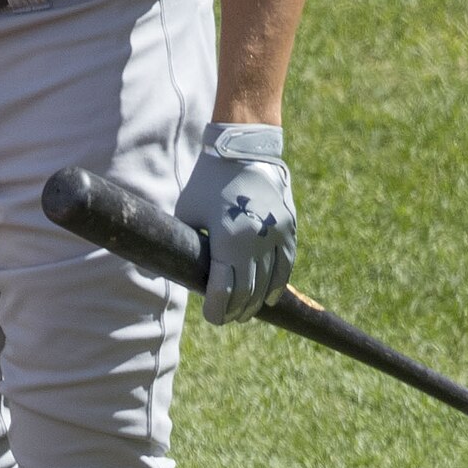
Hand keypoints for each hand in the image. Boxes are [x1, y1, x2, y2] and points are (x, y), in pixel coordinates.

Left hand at [172, 123, 294, 324]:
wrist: (244, 149)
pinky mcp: (289, 229)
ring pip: (269, 284)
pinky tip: (269, 297)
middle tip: (225, 318)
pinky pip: (286, 267)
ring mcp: (277, 236)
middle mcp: (256, 242)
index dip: (218, 309)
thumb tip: (179, 272)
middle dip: (235, 310)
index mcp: (228, 239)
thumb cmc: (208, 182)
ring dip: (256, 302)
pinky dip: (277, 285)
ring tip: (243, 312)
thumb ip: (187, 244)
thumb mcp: (188, 213)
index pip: (225, 290)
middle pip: (248, 292)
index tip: (212, 317)